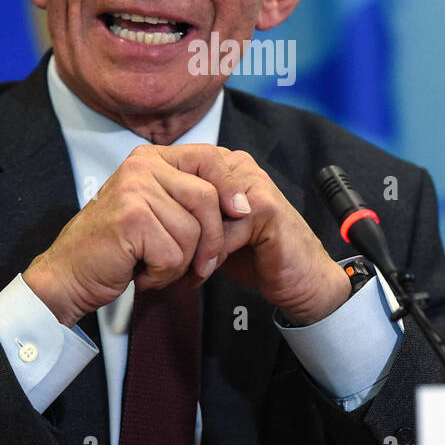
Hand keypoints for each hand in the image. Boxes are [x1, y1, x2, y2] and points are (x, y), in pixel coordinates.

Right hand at [22, 144, 240, 325]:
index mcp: (150, 158)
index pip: (209, 157)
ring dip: (180, 264)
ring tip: (153, 266)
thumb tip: (243, 203)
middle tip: (198, 268)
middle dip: (211, 241)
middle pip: (208, 198)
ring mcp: (134, 191)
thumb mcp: (156, 211)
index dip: (231, 186)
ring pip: (193, 232)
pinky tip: (140, 272)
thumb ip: (190, 199)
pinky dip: (162, 275)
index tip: (241, 212)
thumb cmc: (117, 247)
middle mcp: (141, 167)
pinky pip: (173, 255)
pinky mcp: (130, 220)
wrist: (68, 274)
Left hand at [157, 146, 351, 325]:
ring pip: (202, 214)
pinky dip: (210, 257)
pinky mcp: (265, 208)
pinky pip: (223, 232)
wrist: (300, 279)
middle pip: (187, 192)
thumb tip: (145, 221)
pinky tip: (204, 274)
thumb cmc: (257, 256)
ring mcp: (254, 184)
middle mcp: (239, 166)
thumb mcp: (214, 232)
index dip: (162, 211)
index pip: (177, 175)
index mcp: (224, 165)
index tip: (153, 244)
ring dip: (191, 247)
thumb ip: (188, 217)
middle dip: (174, 230)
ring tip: (182, 273)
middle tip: (161, 262)